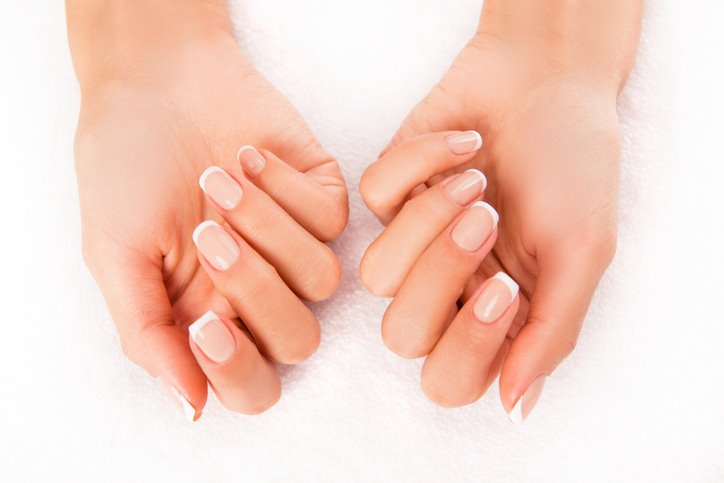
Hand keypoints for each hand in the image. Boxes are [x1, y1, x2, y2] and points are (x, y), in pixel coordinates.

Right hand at [70, 3, 346, 418]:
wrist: (155, 82)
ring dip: (268, 228)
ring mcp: (295, 243)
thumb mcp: (116, 255)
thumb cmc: (126, 169)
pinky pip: (331, 217)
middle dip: (256, 290)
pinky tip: (246, 156)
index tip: (206, 324)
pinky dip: (286, 187)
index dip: (238, 367)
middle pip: (298, 338)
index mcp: (209, 316)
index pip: (251, 383)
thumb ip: (149, 334)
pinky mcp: (321, 195)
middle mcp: (260, 289)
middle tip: (206, 235)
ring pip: (323, 278)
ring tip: (217, 180)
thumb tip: (190, 406)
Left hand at [360, 1, 640, 421]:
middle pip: (403, 335)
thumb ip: (551, 333)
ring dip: (429, 220)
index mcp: (498, 315)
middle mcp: (450, 289)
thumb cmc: (573, 166)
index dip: (467, 346)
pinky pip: (375, 198)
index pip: (452, 379)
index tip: (506, 287)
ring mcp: (413, 242)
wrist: (546, 79)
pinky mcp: (388, 192)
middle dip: (441, 276)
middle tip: (487, 220)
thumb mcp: (583, 252)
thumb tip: (517, 408)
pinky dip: (422, 164)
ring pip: (377, 273)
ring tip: (477, 179)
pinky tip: (466, 144)